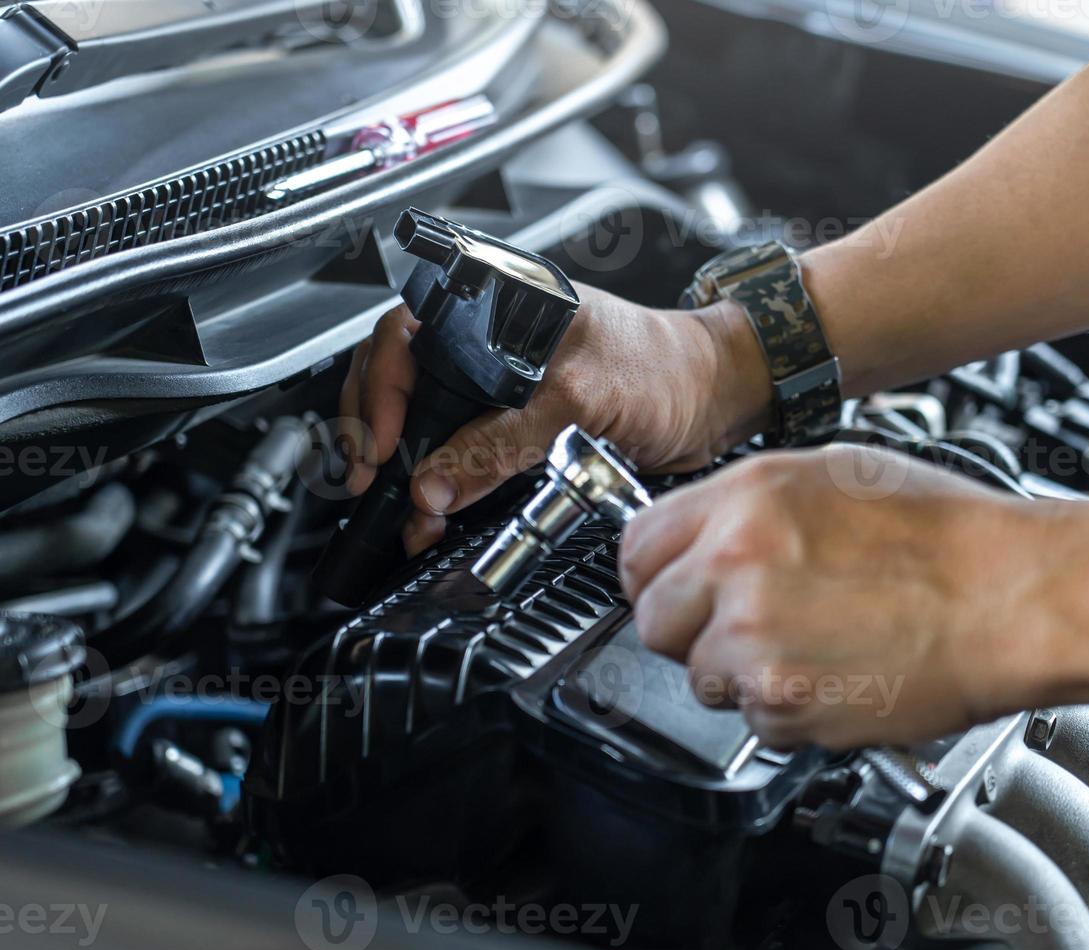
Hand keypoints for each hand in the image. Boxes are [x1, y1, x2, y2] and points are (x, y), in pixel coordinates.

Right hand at [338, 285, 768, 553]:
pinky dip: (442, 480)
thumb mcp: (579, 399)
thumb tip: (436, 480)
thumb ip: (504, 439)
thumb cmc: (666, 367)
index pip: (405, 332)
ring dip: (407, 464)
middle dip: (377, 430)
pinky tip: (435, 505)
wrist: (717, 399)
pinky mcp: (519, 420)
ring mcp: (502, 381)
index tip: (382, 443)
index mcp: (496, 303)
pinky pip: (462, 447)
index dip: (381, 387)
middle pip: (402, 377)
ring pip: (427, 418)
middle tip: (371, 477)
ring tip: (406, 507)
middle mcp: (490, 337)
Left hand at [619, 444, 1060, 749]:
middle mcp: (737, 567)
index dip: (654, 575)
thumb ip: (748, 508)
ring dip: (740, 676)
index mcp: (745, 500)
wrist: (1015, 596)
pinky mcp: (786, 707)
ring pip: (700, 680)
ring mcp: (756, 642)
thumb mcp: (832, 476)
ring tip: (809, 647)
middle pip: (652, 622)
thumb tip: (703, 534)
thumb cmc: (948, 535)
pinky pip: (753, 722)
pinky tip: (834, 674)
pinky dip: (785, 711)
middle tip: (740, 626)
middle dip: (689, 630)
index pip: (635, 549)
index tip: (671, 588)